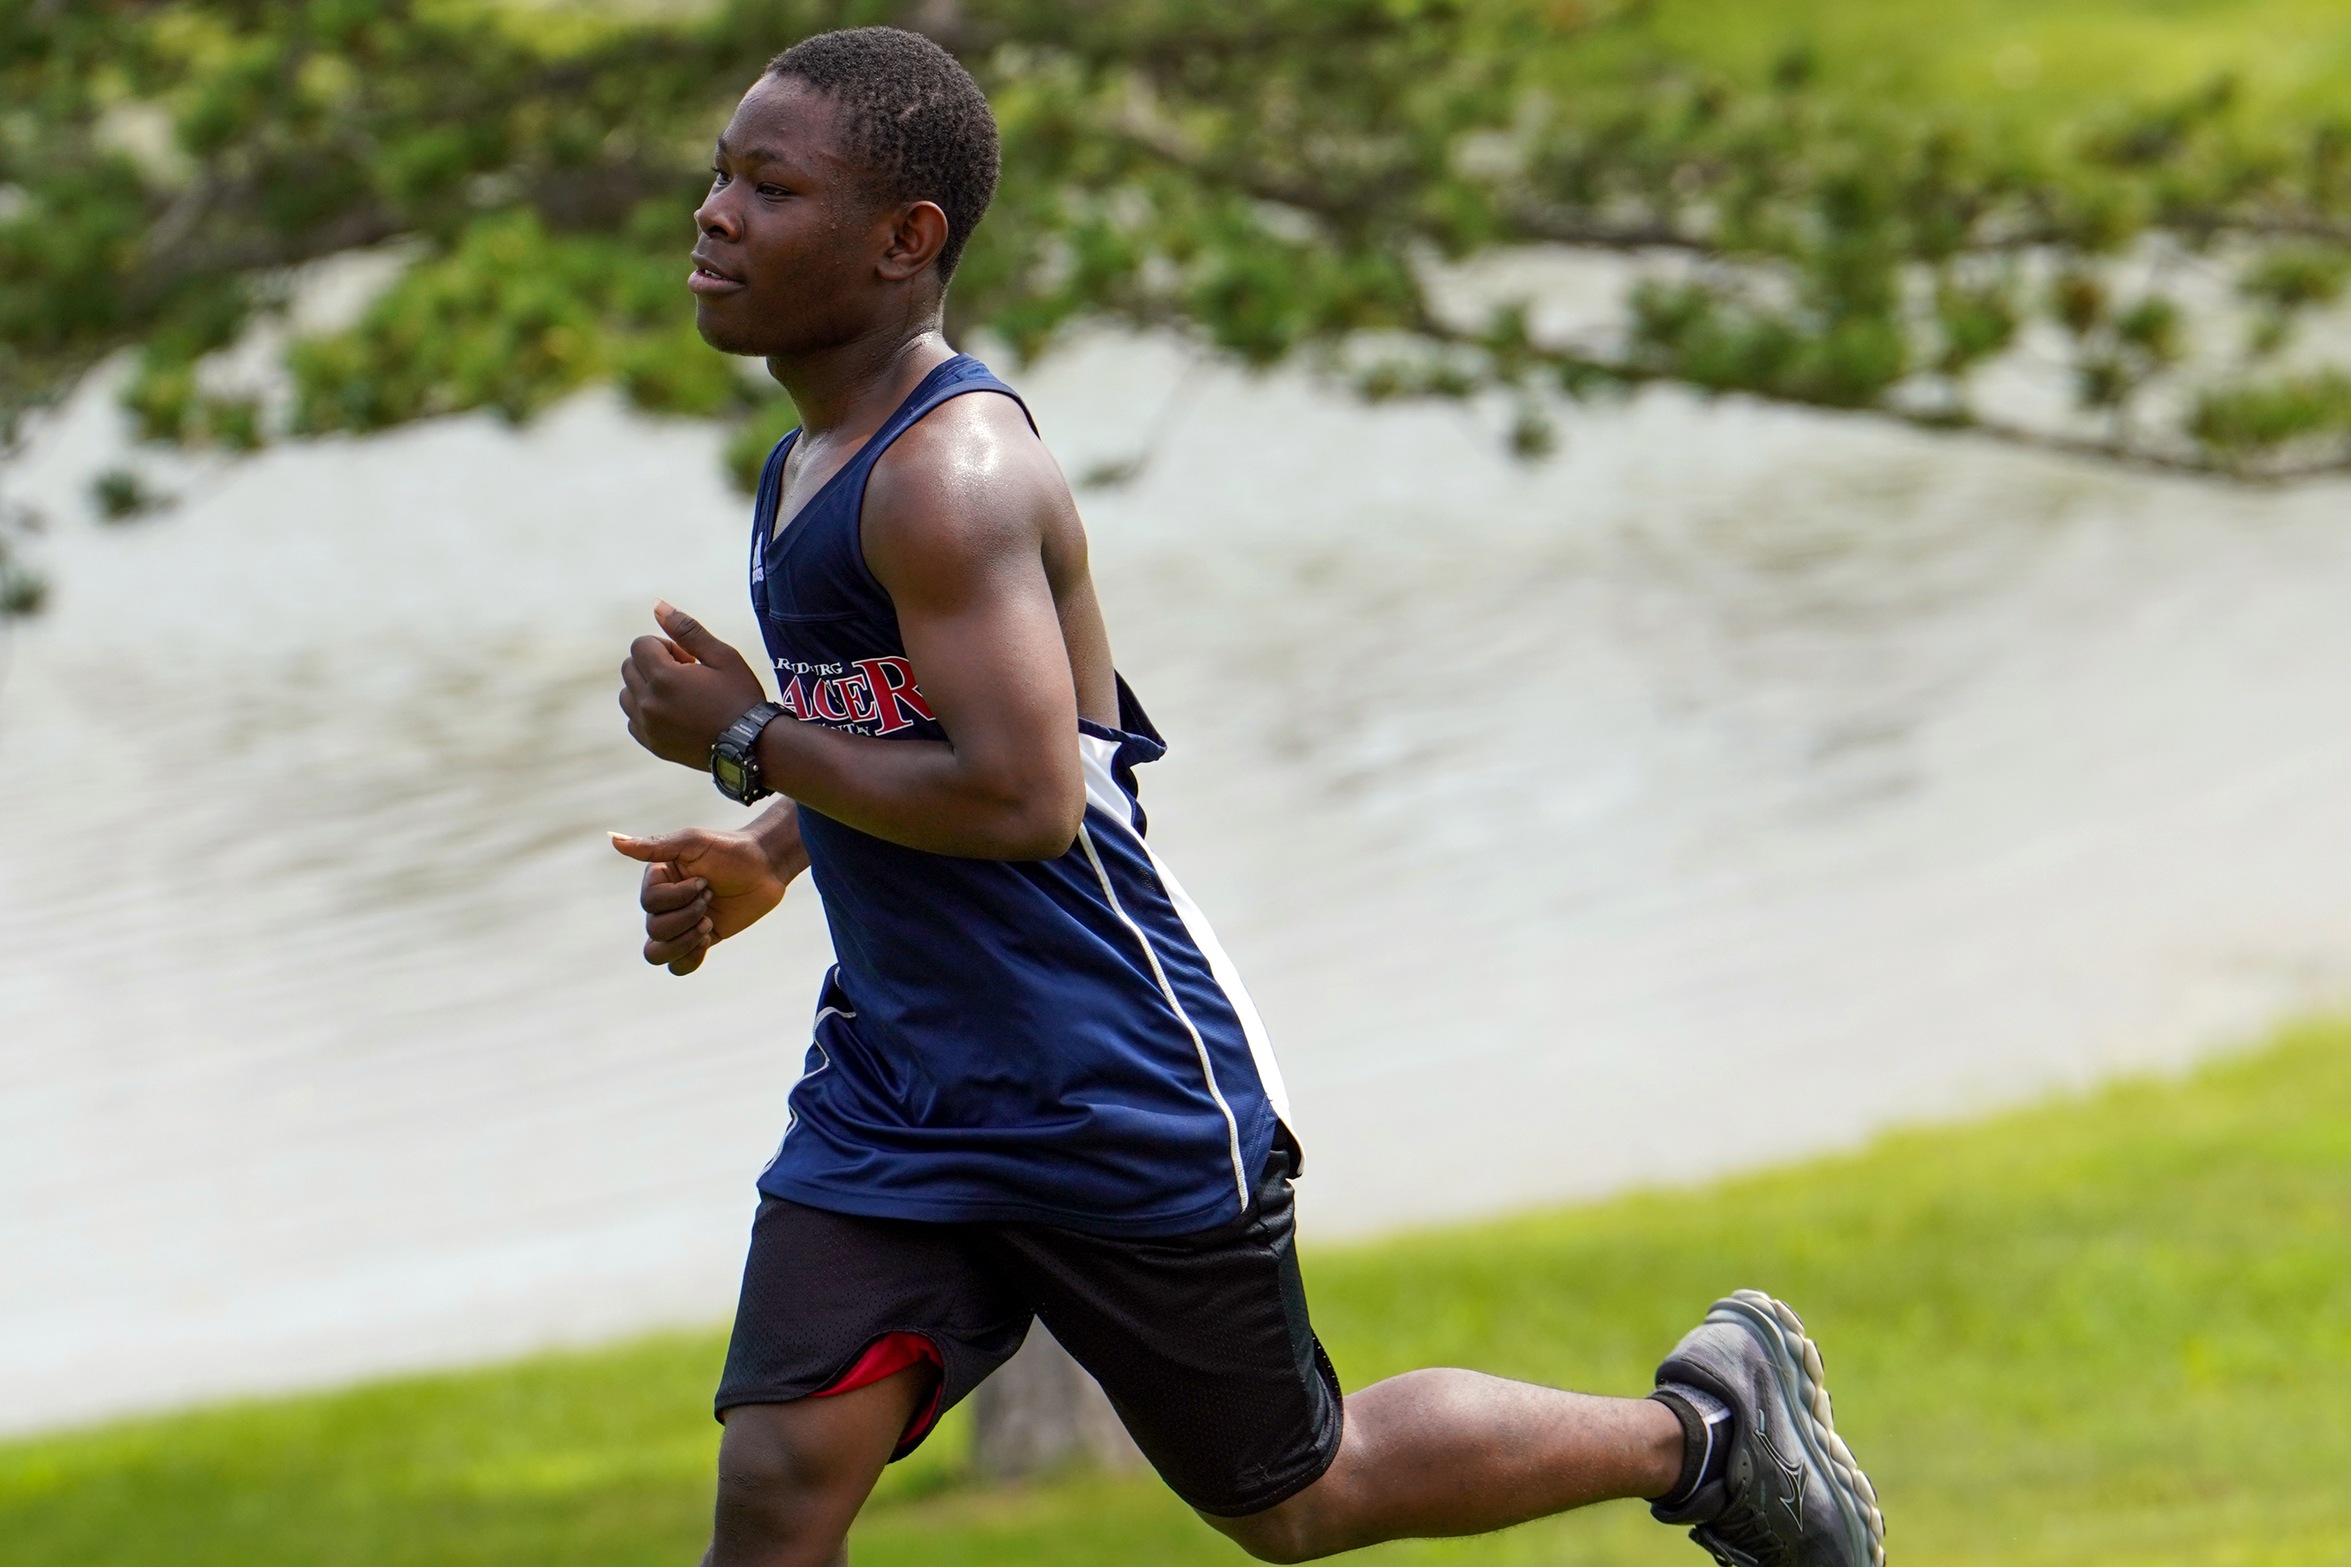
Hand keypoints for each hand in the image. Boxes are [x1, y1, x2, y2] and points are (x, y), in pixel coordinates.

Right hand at [610, 817, 801, 974]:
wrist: (768, 866)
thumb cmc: (731, 849)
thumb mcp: (693, 842)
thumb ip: (654, 846)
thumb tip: (613, 839)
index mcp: (658, 879)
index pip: (649, 903)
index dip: (678, 898)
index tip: (705, 880)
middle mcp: (665, 902)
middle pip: (654, 929)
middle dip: (687, 917)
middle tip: (711, 897)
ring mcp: (681, 923)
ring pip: (658, 952)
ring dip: (685, 941)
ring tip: (708, 923)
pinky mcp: (700, 939)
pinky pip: (677, 965)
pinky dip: (689, 959)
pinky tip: (707, 941)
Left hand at [618, 601, 767, 767]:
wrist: (752, 747)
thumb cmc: (740, 697)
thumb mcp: (722, 656)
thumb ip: (687, 630)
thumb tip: (658, 605)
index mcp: (664, 677)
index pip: (640, 645)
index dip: (665, 647)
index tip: (689, 661)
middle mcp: (648, 702)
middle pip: (629, 666)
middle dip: (653, 664)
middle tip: (686, 677)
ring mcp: (647, 726)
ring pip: (626, 694)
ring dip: (646, 688)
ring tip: (679, 696)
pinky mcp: (651, 744)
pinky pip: (633, 720)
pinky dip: (647, 713)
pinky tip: (675, 715)